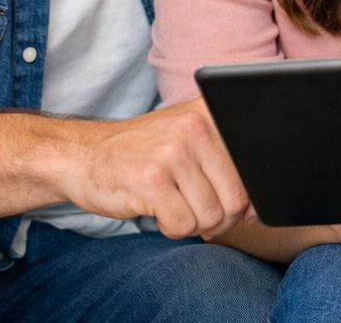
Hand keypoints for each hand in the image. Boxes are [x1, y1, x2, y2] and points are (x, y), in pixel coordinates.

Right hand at [54, 98, 251, 239]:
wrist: (83, 156)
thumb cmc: (144, 154)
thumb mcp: (189, 142)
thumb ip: (227, 165)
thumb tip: (257, 210)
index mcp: (210, 112)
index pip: (254, 166)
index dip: (247, 197)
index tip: (233, 204)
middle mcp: (195, 126)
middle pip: (236, 199)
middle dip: (220, 218)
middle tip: (195, 211)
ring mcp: (172, 152)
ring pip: (211, 216)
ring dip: (194, 224)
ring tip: (173, 205)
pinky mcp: (150, 179)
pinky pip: (183, 226)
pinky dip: (171, 228)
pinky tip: (156, 210)